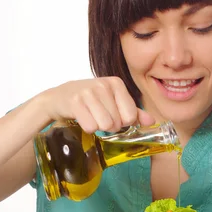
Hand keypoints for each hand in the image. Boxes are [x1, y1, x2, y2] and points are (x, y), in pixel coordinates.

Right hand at [39, 77, 154, 132]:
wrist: (60, 97)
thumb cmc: (90, 100)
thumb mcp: (113, 102)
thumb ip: (133, 112)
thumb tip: (152, 121)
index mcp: (116, 83)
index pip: (130, 116)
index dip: (122, 122)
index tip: (112, 115)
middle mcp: (103, 84)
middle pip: (117, 122)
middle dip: (108, 125)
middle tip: (98, 116)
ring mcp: (88, 92)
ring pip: (104, 125)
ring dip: (97, 127)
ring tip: (90, 117)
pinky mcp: (75, 101)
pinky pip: (90, 126)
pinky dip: (87, 127)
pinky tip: (82, 118)